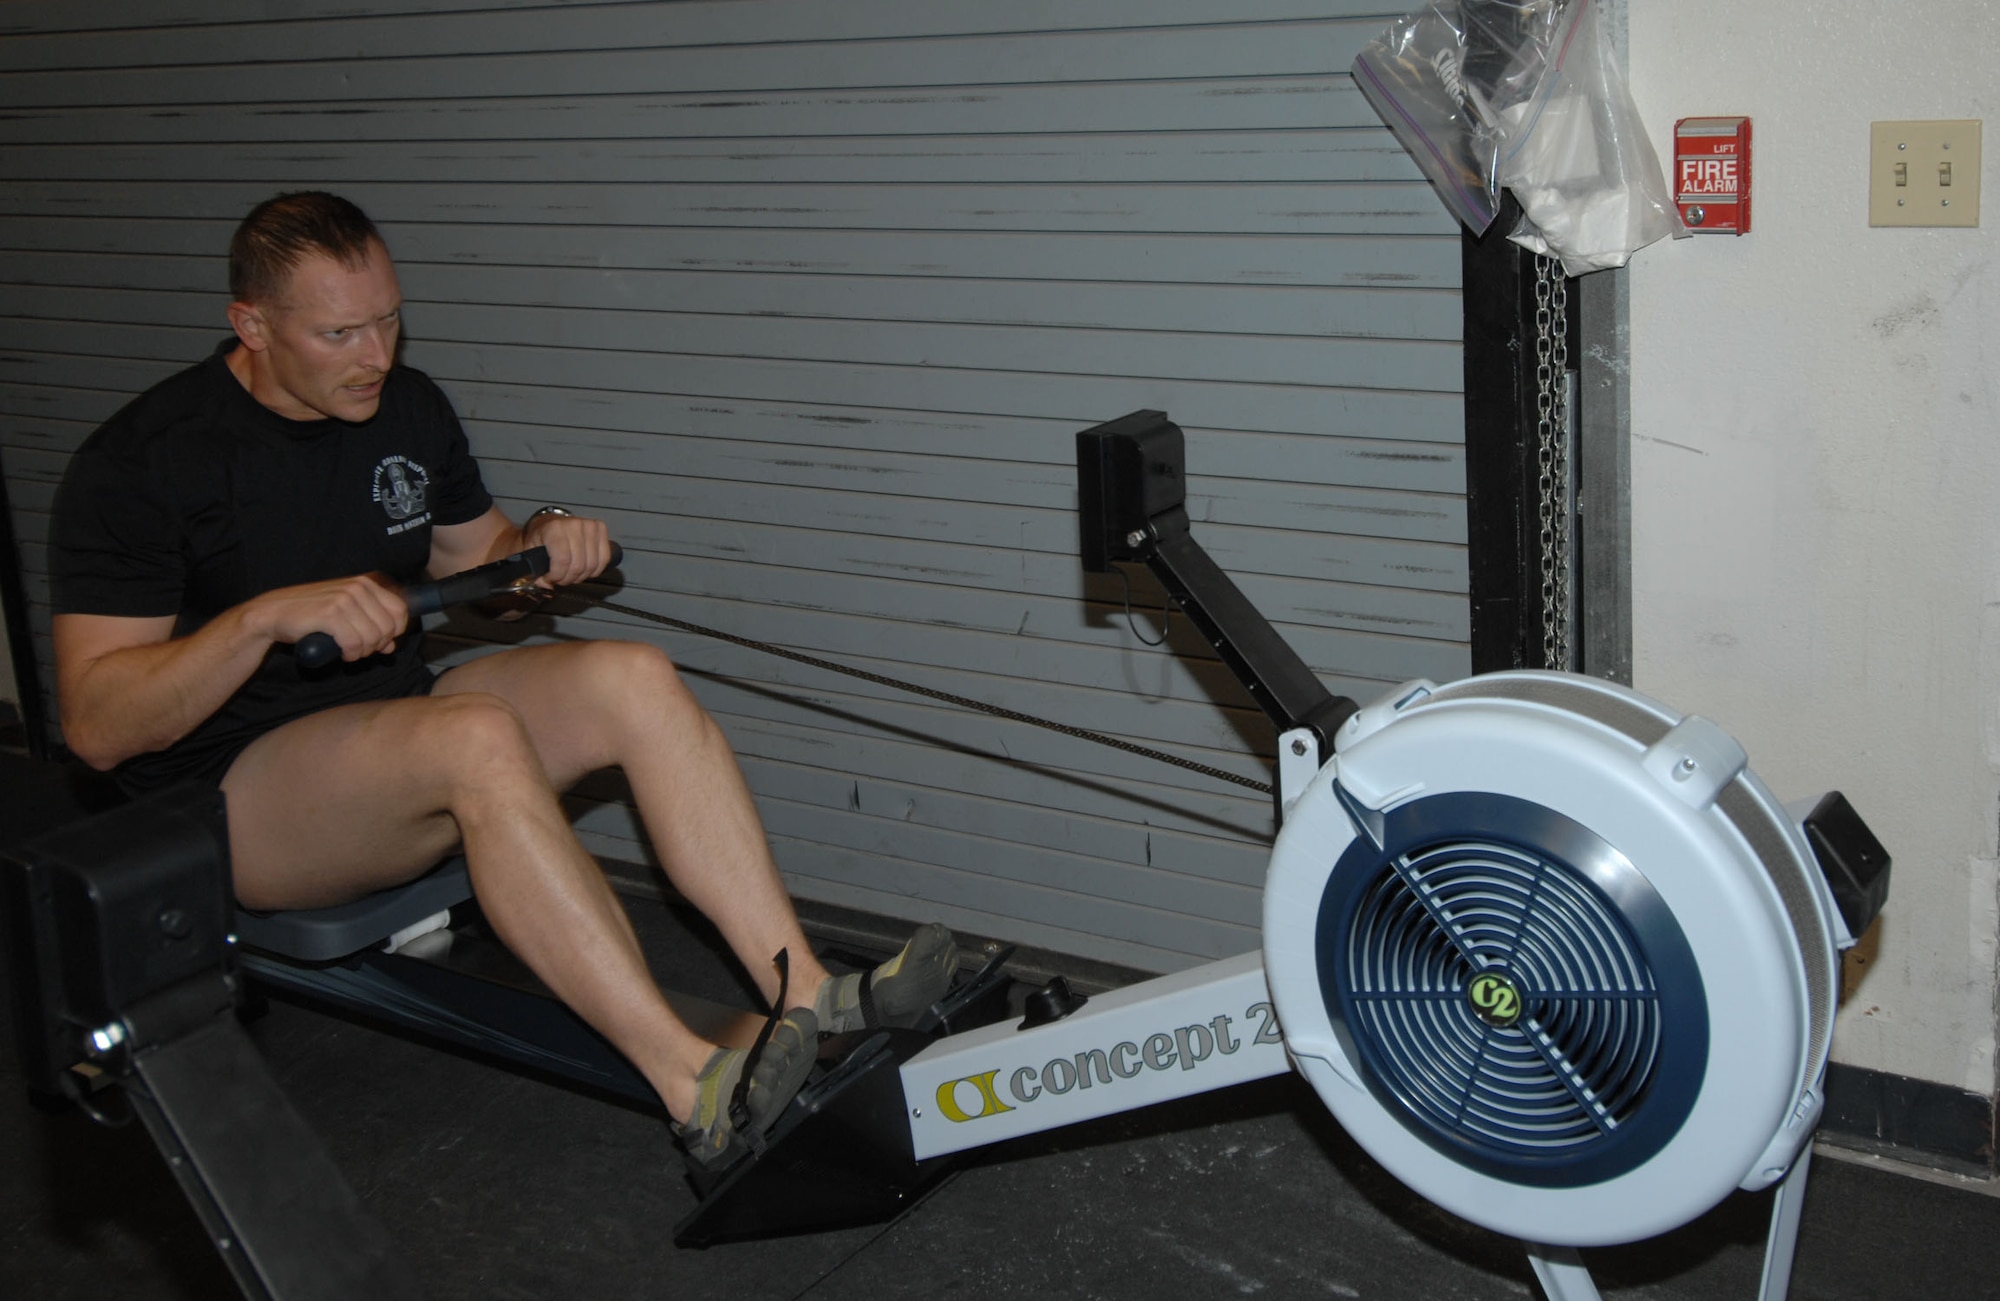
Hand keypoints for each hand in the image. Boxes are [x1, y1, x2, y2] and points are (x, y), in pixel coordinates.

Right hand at [253, 574, 407, 661]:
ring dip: (363, 652)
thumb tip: (391, 646)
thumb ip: (371, 624)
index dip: (395, 631)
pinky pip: (355, 643)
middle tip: (361, 649)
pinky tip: (342, 652)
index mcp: (365, 583)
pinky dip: (351, 654)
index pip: (400, 610)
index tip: (382, 641)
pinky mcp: (330, 614)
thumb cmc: (311, 613)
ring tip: (350, 651)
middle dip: (378, 644)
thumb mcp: (346, 612)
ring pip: (373, 637)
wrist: (274, 613)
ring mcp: (344, 599)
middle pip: (389, 627)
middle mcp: (357, 588)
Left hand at [523, 510, 612, 588]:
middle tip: (561, 578)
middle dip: (568, 578)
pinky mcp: (600, 528)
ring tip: (571, 573)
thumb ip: (534, 570)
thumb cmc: (541, 535)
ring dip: (581, 576)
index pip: (562, 560)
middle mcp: (573, 524)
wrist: (548, 522)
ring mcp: (589, 525)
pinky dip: (595, 569)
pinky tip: (585, 569)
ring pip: (592, 565)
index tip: (551, 578)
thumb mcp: (530, 550)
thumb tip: (546, 584)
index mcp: (554, 528)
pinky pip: (604, 558)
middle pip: (578, 565)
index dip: (557, 575)